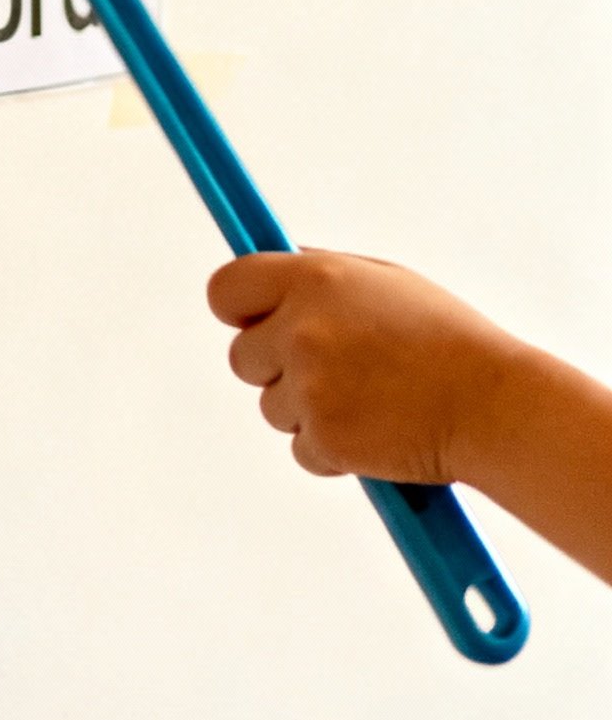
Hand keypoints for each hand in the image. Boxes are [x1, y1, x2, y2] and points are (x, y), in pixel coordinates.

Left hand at [206, 249, 519, 486]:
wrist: (492, 403)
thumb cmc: (446, 339)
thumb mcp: (384, 281)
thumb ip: (320, 274)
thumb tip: (272, 270)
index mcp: (314, 280)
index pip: (226, 288)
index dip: (236, 308)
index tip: (249, 319)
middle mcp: (302, 330)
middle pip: (242, 356)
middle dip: (275, 366)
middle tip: (333, 369)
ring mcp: (309, 386)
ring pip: (272, 406)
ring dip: (308, 409)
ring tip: (370, 399)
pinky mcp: (323, 438)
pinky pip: (302, 448)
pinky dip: (331, 448)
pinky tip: (377, 431)